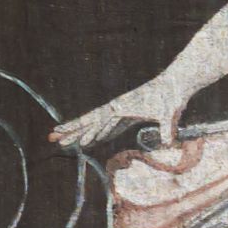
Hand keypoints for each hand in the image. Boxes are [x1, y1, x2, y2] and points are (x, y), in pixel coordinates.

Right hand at [50, 88, 181, 155]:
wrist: (174, 85)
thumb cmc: (171, 98)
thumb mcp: (170, 114)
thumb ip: (167, 129)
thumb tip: (169, 142)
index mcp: (120, 107)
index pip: (96, 120)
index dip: (82, 129)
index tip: (68, 136)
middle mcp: (116, 108)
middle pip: (90, 121)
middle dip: (72, 131)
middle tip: (53, 139)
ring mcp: (121, 111)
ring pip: (97, 124)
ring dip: (82, 133)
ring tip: (67, 142)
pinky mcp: (129, 115)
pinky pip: (111, 126)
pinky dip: (101, 133)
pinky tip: (94, 141)